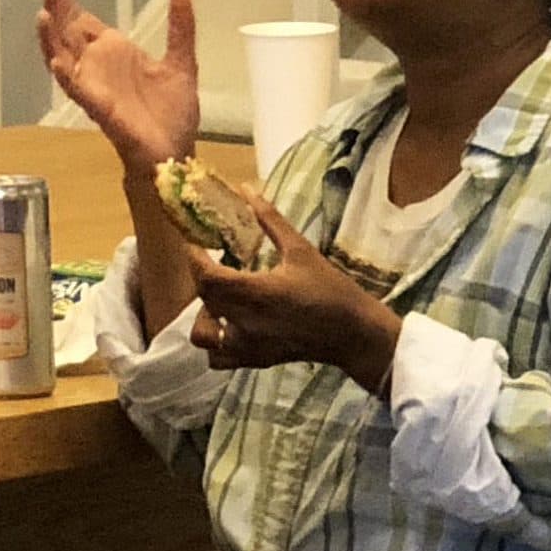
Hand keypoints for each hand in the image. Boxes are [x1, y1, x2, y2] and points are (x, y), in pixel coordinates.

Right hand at [38, 0, 200, 174]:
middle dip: (57, 6)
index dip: (68, 0)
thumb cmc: (172, 113)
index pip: (82, 21)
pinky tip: (56, 60)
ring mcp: (93, 86)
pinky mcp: (98, 107)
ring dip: (51, 37)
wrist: (174, 153)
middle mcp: (97, 66)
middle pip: (67, 31)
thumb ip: (180, 28)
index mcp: (114, 53)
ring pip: (63, 56)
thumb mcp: (181, 62)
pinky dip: (64, 75)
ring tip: (43, 14)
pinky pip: (76, 90)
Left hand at [188, 199, 401, 392]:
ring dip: (205, 314)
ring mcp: (248, 347)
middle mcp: (245, 323)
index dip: (193, 257)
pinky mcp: (255, 361)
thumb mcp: (301, 250)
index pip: (205, 276)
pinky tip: (230, 325)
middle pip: (203, 299)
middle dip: (202, 277)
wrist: (356, 335)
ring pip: (203, 334)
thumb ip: (269, 220)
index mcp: (256, 293)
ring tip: (222, 298)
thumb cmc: (331, 290)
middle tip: (214, 261)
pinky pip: (218, 357)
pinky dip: (216, 343)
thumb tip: (246, 189)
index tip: (194, 241)